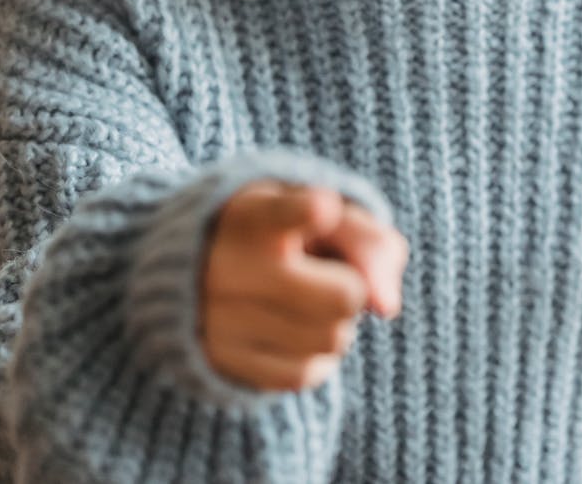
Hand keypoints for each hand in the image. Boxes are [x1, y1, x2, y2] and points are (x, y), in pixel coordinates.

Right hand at [199, 179, 408, 391]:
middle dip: (351, 286)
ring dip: (336, 322)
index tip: (324, 207)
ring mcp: (222, 318)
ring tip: (306, 298)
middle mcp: (229, 265)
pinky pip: (305, 374)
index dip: (307, 211)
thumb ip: (367, 238)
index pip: (283, 213)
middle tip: (327, 274)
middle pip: (345, 296)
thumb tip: (387, 306)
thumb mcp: (317, 207)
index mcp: (253, 215)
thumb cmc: (279, 230)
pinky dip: (315, 354)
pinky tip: (292, 328)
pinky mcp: (223, 361)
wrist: (194, 267)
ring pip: (331, 339)